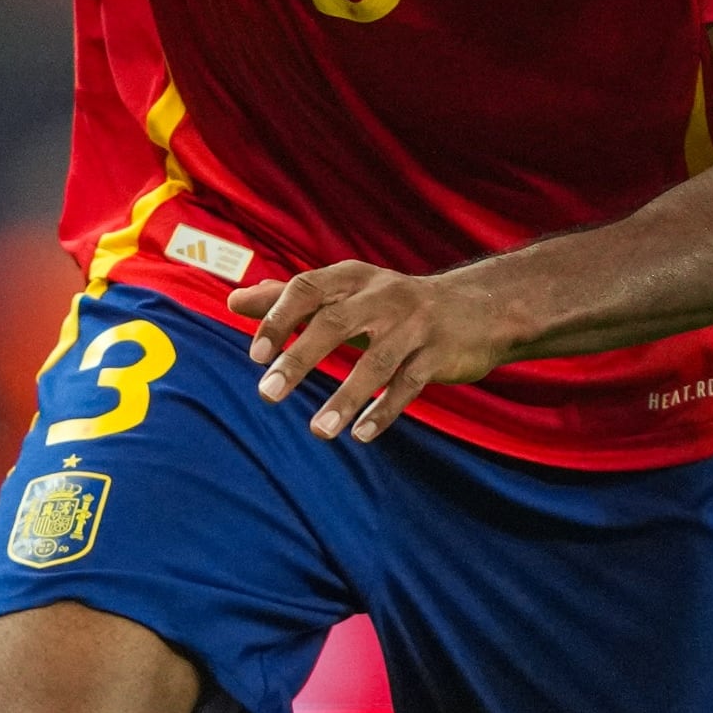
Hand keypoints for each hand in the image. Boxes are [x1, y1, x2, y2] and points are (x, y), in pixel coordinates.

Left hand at [226, 262, 514, 442]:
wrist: (479, 306)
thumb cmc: (397, 303)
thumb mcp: (347, 292)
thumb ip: (291, 299)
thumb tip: (233, 301)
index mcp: (354, 278)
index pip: (308, 288)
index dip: (279, 318)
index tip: (255, 354)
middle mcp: (384, 295)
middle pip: (336, 324)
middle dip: (300, 359)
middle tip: (266, 394)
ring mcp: (415, 325)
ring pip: (375, 362)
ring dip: (344, 398)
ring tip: (318, 431)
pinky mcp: (439, 354)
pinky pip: (409, 385)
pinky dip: (384, 410)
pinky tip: (360, 435)